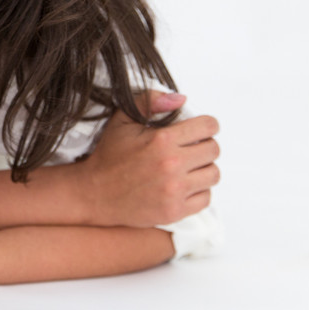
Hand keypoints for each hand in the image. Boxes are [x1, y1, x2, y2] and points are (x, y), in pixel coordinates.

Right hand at [78, 91, 220, 226]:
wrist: (95, 193)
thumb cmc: (109, 157)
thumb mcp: (122, 120)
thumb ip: (149, 102)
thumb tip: (180, 99)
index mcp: (162, 140)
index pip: (208, 127)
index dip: (206, 125)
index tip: (199, 130)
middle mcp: (172, 165)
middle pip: (213, 150)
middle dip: (204, 146)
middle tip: (190, 148)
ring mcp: (175, 190)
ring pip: (213, 174)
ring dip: (203, 169)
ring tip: (187, 167)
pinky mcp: (175, 210)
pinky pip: (205, 198)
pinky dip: (198, 191)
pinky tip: (183, 185)